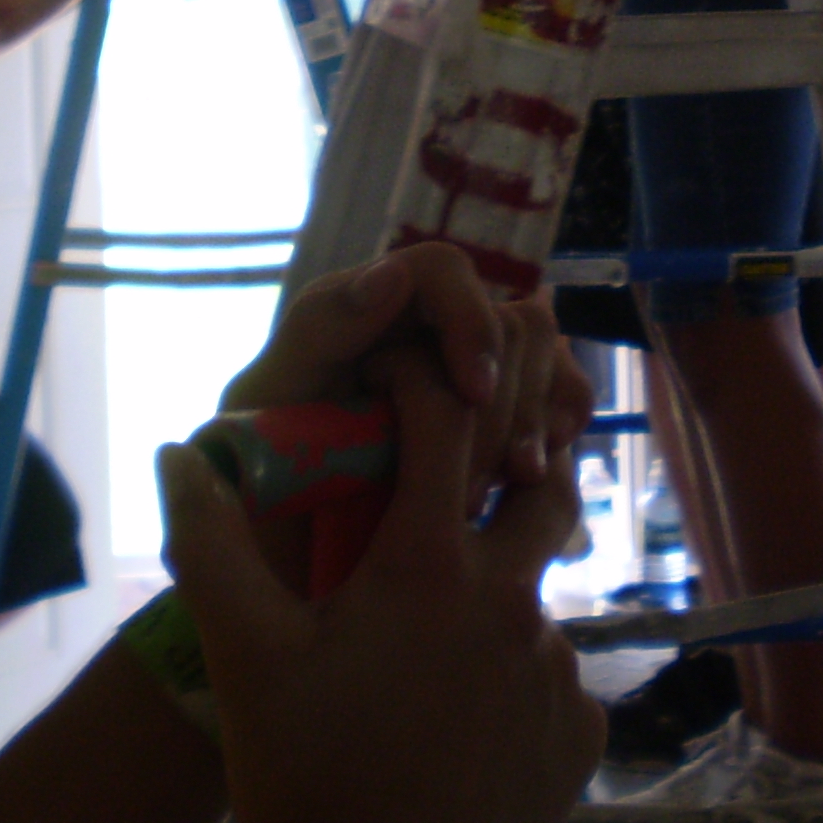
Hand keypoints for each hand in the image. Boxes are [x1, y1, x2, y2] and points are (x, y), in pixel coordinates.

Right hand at [161, 353, 604, 822]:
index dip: (419, 379)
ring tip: (433, 644)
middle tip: (466, 475)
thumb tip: (179, 454)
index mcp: (427, 566)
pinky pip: (551, 678)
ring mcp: (556, 666)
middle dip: (509, 462)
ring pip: (536, 596)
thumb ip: (212, 545)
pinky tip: (460, 721)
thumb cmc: (307, 780)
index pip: (442, 421)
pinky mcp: (583, 728)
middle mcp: (511, 599)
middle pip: (539, 486)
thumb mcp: (244, 658)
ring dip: (494, 597)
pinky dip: (510, 680)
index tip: (398, 370)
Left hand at [223, 243, 591, 509]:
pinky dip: (559, 429)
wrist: (279, 551)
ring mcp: (469, 364)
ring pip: (547, 358)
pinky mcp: (504, 410)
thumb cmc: (257, 471)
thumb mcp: (268, 401)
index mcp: (366, 304)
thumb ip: (321, 330)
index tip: (473, 395)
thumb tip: (392, 275)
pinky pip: (565, 396)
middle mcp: (424, 323)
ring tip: (499, 490)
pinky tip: (528, 478)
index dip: (470, 322)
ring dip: (533, 423)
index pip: (443, 271)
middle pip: (509, 319)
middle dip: (504, 401)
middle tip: (471, 486)